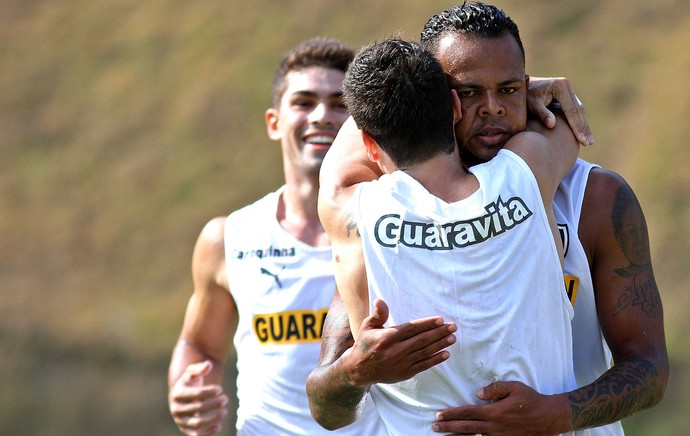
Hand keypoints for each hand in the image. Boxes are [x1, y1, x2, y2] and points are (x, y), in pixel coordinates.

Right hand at [169, 360, 228, 435]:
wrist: (182, 397)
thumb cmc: (189, 383)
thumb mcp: (192, 373)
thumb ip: (199, 368)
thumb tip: (208, 365)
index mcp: (177, 394)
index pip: (196, 394)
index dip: (210, 392)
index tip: (220, 389)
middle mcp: (176, 409)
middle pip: (198, 408)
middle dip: (214, 403)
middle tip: (225, 399)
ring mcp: (181, 421)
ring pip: (197, 423)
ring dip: (213, 418)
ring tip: (224, 412)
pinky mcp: (186, 430)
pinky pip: (197, 434)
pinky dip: (208, 432)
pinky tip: (218, 426)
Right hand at [343, 298, 456, 386]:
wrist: (359, 369)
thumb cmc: (365, 344)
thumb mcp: (367, 326)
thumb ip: (378, 314)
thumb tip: (380, 300)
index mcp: (387, 337)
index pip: (411, 328)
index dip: (427, 324)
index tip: (441, 320)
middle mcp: (395, 350)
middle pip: (422, 340)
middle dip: (439, 333)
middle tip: (453, 327)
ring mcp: (401, 363)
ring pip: (425, 352)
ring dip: (440, 345)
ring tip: (452, 338)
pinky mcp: (404, 373)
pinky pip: (423, 365)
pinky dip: (435, 360)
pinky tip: (446, 353)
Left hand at [432, 381, 569, 434]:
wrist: (549, 418)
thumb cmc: (531, 400)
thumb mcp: (514, 387)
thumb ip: (495, 389)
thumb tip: (478, 393)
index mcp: (494, 412)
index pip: (468, 412)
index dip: (452, 414)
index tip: (439, 415)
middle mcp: (494, 427)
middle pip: (466, 428)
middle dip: (448, 427)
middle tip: (434, 427)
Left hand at [528, 76, 593, 145]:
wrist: (523, 86)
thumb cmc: (526, 96)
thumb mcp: (532, 105)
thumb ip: (542, 114)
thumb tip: (552, 125)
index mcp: (560, 87)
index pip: (571, 110)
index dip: (577, 126)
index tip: (581, 139)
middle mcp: (566, 86)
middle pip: (578, 110)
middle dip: (584, 128)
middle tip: (589, 143)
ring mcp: (568, 89)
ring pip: (580, 110)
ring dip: (585, 126)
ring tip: (590, 141)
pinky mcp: (567, 94)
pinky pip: (576, 109)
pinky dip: (580, 121)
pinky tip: (584, 132)